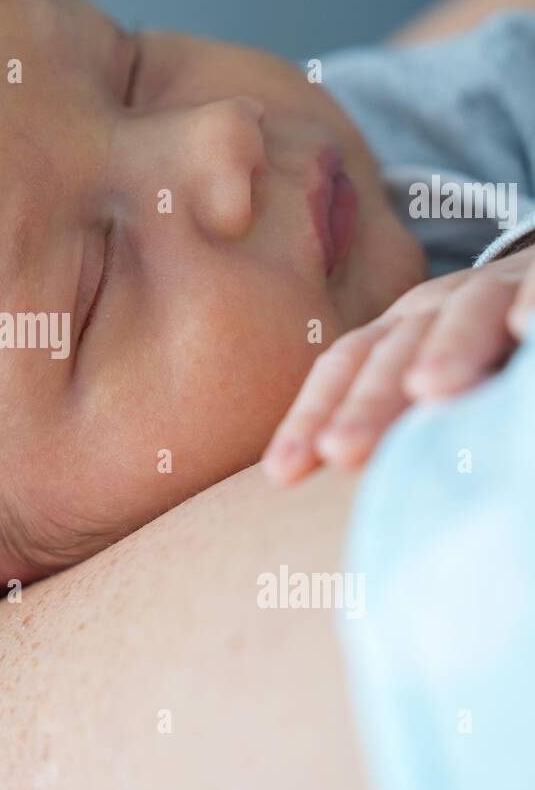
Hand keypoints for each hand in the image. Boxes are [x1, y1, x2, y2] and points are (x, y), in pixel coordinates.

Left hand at [262, 246, 534, 484]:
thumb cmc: (487, 349)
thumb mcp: (442, 384)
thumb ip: (402, 427)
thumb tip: (356, 500)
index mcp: (400, 333)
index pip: (346, 369)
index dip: (311, 416)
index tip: (280, 473)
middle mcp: (438, 307)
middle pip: (394, 351)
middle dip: (366, 401)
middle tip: (342, 449)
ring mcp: (497, 290)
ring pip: (467, 312)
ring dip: (447, 347)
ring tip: (430, 389)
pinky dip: (532, 303)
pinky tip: (525, 325)